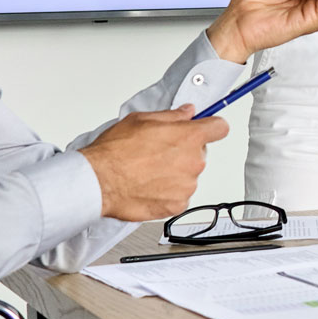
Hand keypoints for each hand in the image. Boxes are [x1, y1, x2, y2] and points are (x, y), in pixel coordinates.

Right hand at [78, 108, 228, 221]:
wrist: (98, 182)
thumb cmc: (115, 152)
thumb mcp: (141, 120)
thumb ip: (171, 116)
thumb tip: (186, 113)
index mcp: (188, 137)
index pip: (219, 128)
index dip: (211, 126)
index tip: (206, 128)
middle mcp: (193, 162)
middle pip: (199, 153)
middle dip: (184, 151)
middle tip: (159, 152)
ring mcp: (187, 186)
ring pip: (188, 175)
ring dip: (175, 173)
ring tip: (148, 171)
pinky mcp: (177, 205)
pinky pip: (179, 196)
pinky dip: (168, 193)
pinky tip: (148, 186)